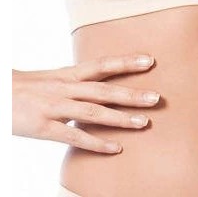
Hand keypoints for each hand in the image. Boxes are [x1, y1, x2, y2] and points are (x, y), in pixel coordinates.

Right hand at [12, 53, 160, 153]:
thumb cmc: (27, 88)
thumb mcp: (54, 79)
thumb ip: (78, 82)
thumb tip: (102, 85)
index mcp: (68, 74)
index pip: (102, 65)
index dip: (126, 62)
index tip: (150, 61)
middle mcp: (65, 88)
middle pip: (104, 89)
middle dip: (131, 93)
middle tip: (157, 97)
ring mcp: (55, 107)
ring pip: (93, 112)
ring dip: (120, 118)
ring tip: (144, 122)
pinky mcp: (43, 127)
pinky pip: (73, 137)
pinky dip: (96, 143)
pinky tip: (115, 148)